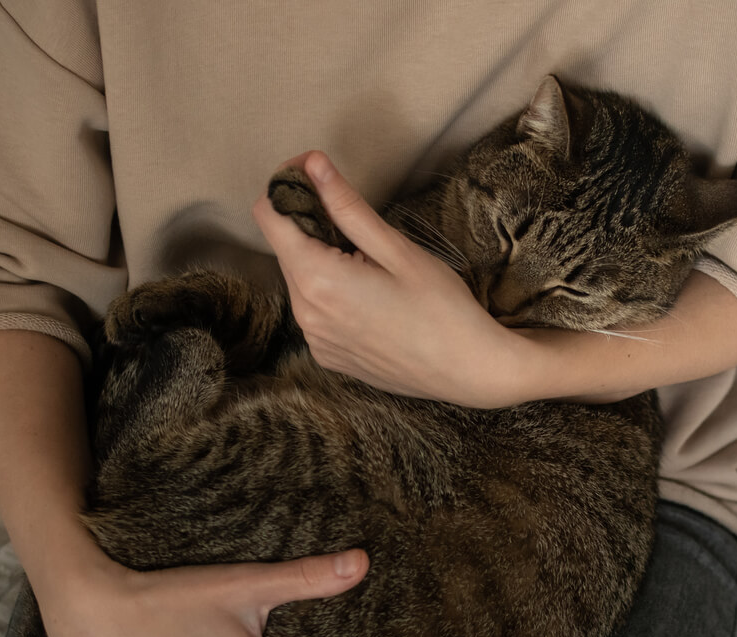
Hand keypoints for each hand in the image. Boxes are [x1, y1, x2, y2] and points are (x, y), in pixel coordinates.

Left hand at [252, 151, 531, 408]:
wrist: (467, 371)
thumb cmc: (442, 308)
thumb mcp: (397, 249)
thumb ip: (347, 207)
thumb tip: (313, 166)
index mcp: (317, 280)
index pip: (269, 215)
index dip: (287, 184)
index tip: (316, 173)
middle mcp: (305, 313)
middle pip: (285, 247)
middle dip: (311, 223)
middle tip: (359, 219)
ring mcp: (315, 339)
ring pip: (300, 279)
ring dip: (322, 259)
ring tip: (371, 263)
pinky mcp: (328, 355)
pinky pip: (315, 310)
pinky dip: (332, 293)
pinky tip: (371, 297)